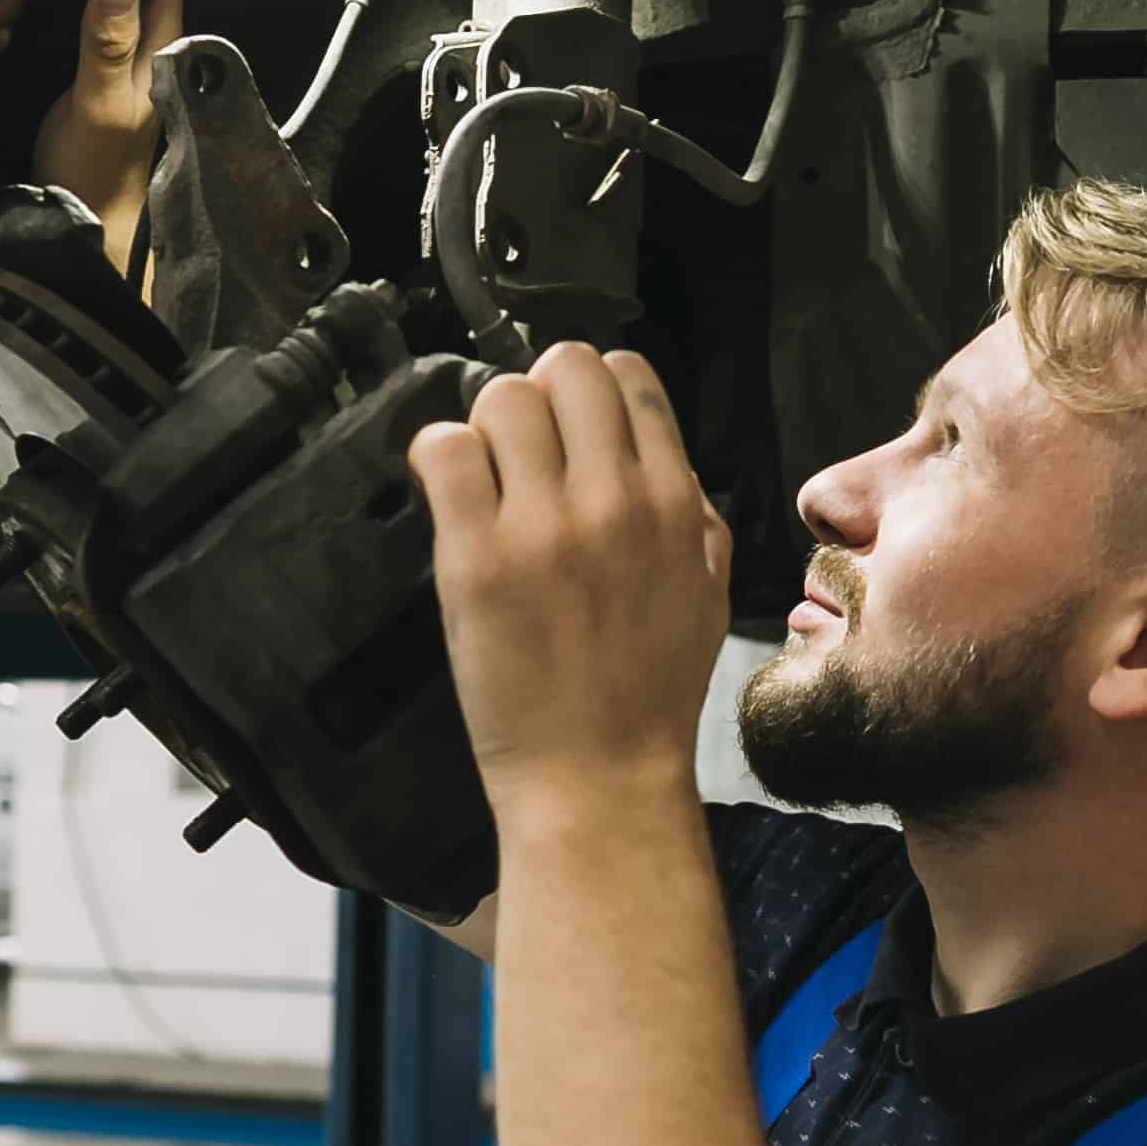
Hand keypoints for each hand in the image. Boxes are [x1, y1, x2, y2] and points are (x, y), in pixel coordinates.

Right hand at [0, 0, 183, 293]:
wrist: (72, 220)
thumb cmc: (96, 166)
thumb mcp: (101, 104)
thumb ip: (109, 45)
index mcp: (153, 44)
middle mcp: (126, 42)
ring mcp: (91, 57)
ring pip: (51, 4)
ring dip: (12, 13)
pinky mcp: (59, 74)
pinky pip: (29, 36)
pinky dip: (3, 41)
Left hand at [409, 344, 730, 821]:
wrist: (599, 778)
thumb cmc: (649, 694)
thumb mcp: (707, 591)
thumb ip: (692, 513)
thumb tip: (657, 457)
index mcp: (673, 502)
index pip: (629, 377)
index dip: (592, 392)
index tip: (571, 429)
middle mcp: (612, 500)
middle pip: (564, 367)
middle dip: (539, 397)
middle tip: (523, 451)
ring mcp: (542, 527)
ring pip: (502, 398)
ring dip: (487, 429)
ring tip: (487, 480)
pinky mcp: (475, 559)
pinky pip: (446, 451)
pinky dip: (439, 457)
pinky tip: (450, 493)